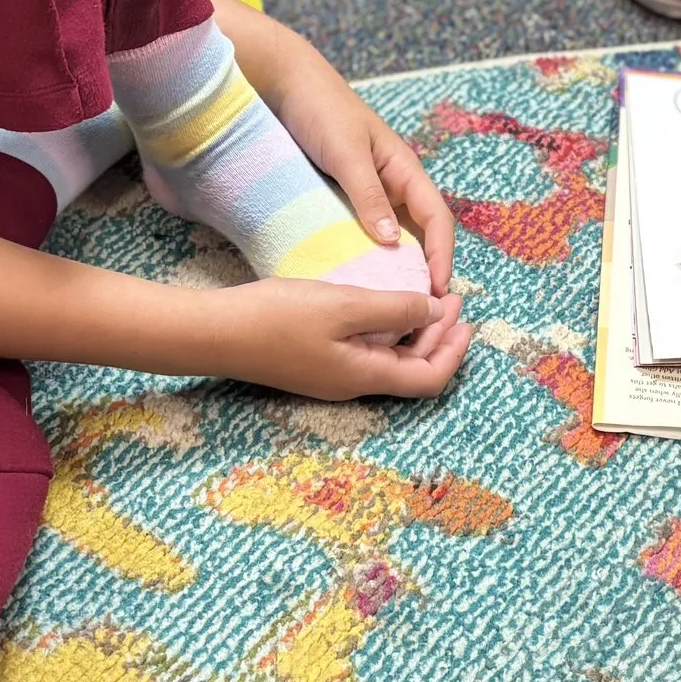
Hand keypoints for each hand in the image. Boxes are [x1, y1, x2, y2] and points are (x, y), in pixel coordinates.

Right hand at [212, 279, 472, 399]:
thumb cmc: (278, 317)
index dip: (454, 351)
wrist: (216, 332)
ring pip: (389, 360)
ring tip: (421, 297)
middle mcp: (353, 384)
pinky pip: (366, 352)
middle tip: (448, 297)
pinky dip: (386, 330)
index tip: (464, 315)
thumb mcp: (343, 304)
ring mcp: (332, 375)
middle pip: (412, 370)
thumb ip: (393, 308)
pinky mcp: (315, 362)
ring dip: (413, 331)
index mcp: (366, 375)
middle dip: (438, 336)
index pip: (429, 378)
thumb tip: (433, 311)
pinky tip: (380, 303)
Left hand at [219, 0, 455, 294]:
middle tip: (417, 310)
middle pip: (420, 234)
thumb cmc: (322, 110)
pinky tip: (355, 278)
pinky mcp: (343, 197)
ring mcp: (368, 192)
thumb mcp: (347, 153)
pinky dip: (366, 256)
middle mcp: (392, 185)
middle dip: (425, 269)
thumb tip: (393, 242)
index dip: (443, 255)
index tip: (438, 291)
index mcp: (404, 170)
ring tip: (388, 303)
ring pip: (392, 237)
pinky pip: (362, 232)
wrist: (284, 84)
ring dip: (395, 267)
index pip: (438, 219)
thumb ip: (368, 195)